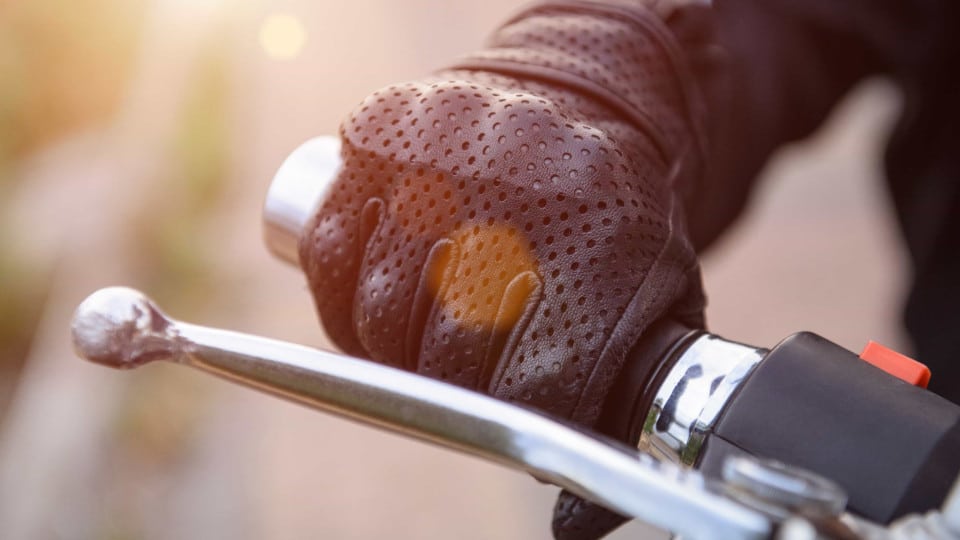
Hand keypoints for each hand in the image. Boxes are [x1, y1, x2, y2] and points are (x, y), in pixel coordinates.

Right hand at [299, 2, 706, 536]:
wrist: (584, 102)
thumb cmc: (613, 228)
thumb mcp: (655, 310)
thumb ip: (621, 413)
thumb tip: (574, 530)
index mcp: (598, 255)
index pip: (530, 391)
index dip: (514, 424)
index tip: (516, 419)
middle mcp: (514, 204)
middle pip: (443, 360)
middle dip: (449, 388)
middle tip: (460, 372)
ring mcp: (440, 165)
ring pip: (377, 314)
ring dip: (389, 346)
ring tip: (420, 328)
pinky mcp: (379, 137)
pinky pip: (326, 254)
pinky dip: (339, 292)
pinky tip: (378, 285)